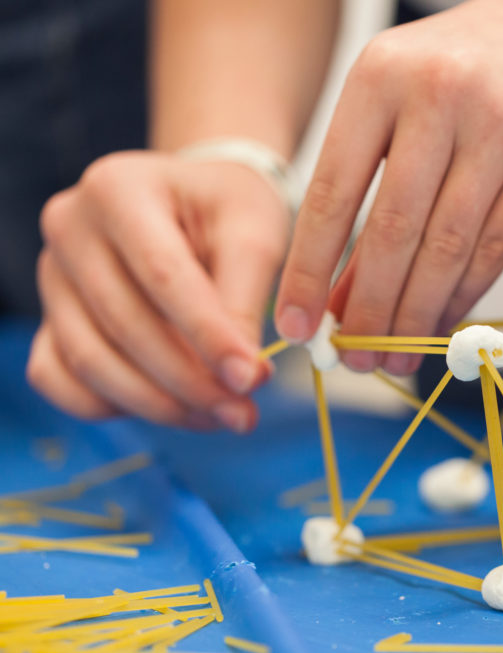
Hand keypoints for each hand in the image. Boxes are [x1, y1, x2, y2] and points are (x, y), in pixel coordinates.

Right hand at [27, 152, 288, 430]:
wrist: (196, 203)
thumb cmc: (228, 212)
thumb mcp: (254, 235)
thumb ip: (246, 300)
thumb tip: (244, 377)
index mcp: (119, 188)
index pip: (163, 276)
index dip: (208, 335)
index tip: (250, 378)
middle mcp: (69, 228)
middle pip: (125, 325)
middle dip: (191, 382)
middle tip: (245, 413)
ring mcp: (51, 276)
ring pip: (91, 362)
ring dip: (160, 404)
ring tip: (222, 414)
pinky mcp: (48, 318)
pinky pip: (58, 378)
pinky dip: (113, 407)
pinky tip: (173, 410)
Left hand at [275, 0, 502, 374]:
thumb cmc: (486, 65)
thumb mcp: (412, 98)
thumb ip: (372, 183)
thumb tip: (337, 293)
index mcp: (383, 72)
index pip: (333, 191)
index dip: (310, 269)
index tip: (294, 323)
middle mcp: (440, 92)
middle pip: (393, 230)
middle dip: (369, 309)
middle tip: (356, 359)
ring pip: (448, 247)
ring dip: (418, 315)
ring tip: (397, 356)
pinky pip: (499, 246)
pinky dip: (468, 295)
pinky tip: (446, 324)